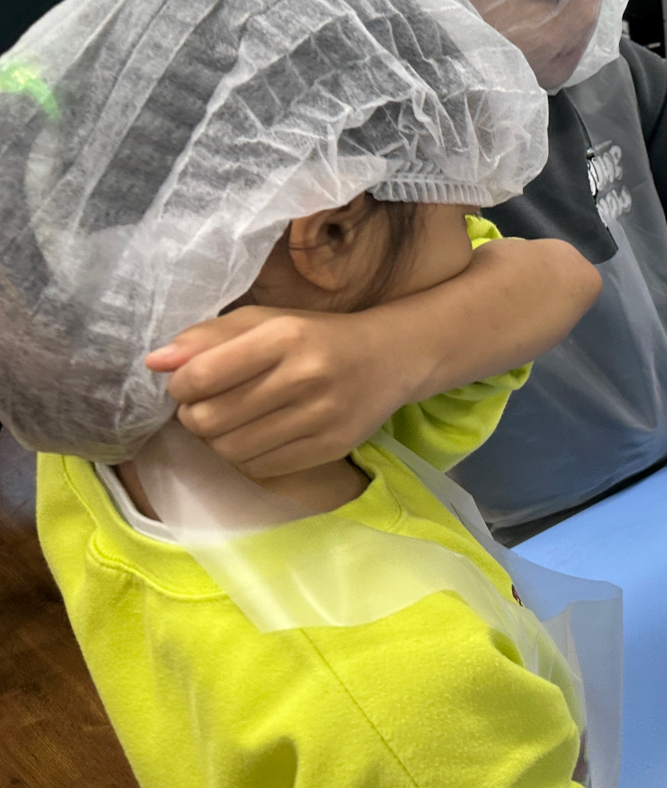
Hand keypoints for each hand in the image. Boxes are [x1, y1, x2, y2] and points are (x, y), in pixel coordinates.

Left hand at [146, 307, 413, 476]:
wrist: (391, 357)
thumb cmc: (317, 336)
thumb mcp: (267, 320)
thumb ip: (208, 337)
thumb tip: (154, 362)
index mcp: (285, 336)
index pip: (202, 375)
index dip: (179, 385)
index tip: (188, 383)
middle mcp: (306, 376)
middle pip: (210, 419)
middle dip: (194, 416)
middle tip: (206, 405)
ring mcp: (322, 416)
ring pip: (231, 449)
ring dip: (217, 440)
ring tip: (230, 421)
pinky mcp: (332, 447)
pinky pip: (260, 467)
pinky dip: (246, 456)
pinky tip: (257, 436)